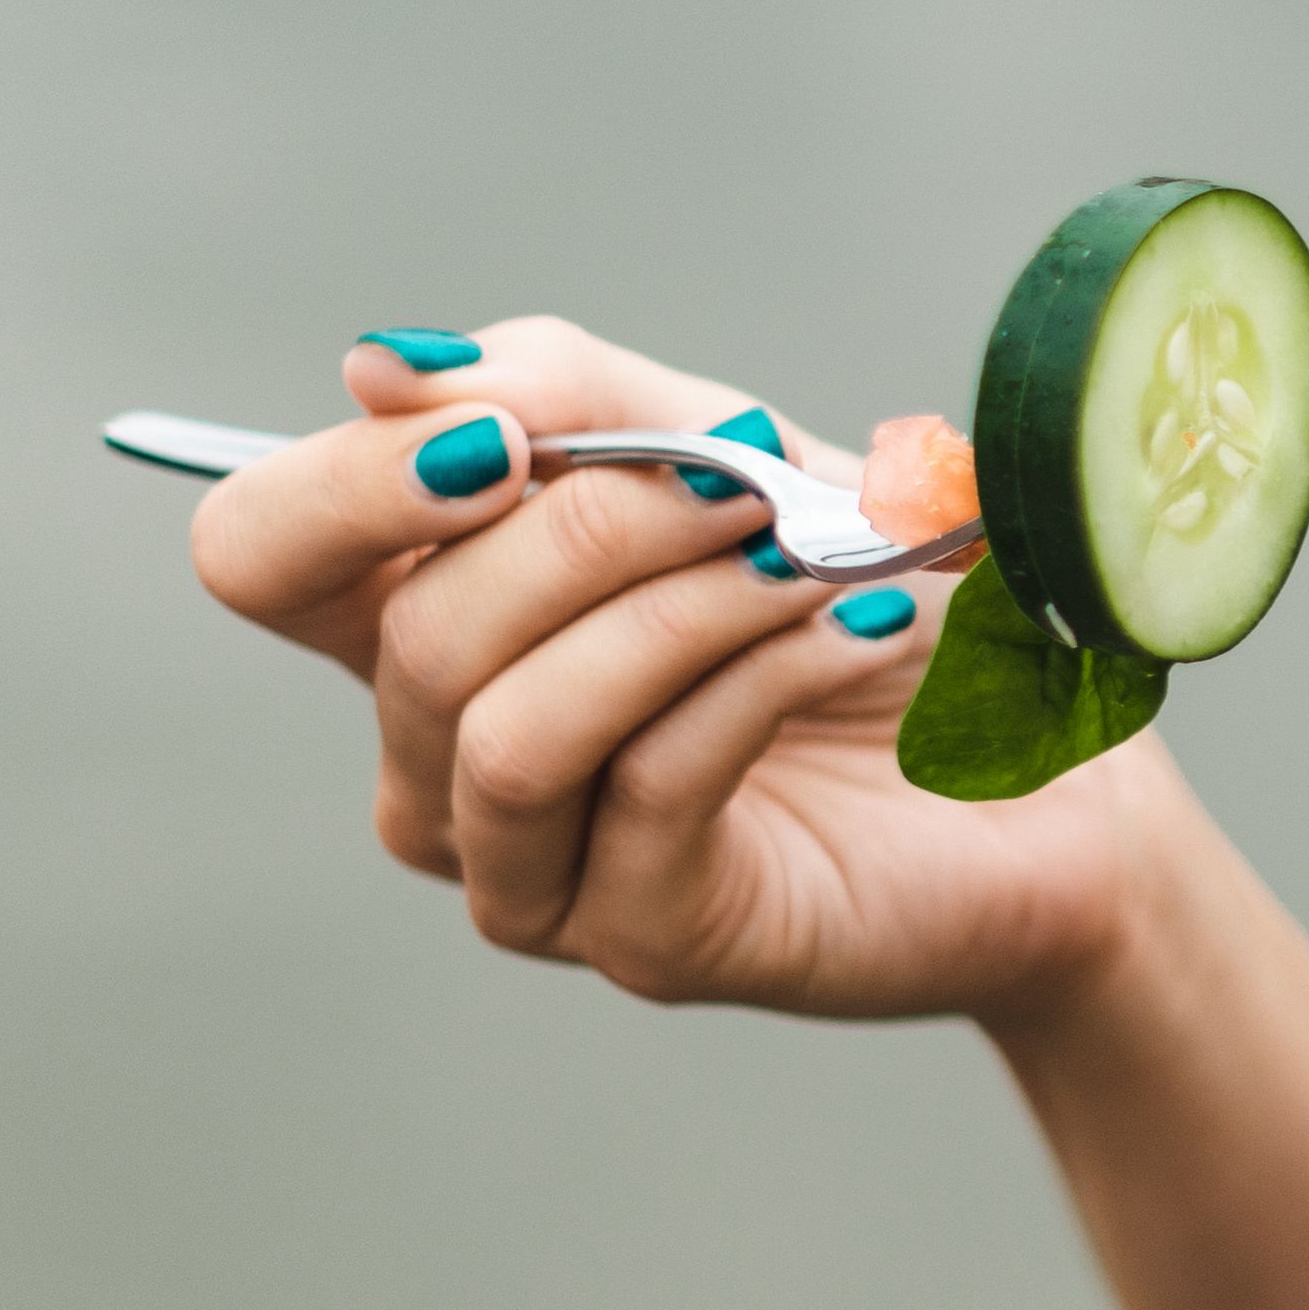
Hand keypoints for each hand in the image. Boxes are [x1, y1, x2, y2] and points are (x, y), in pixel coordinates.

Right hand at [187, 318, 1180, 1023]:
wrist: (1046, 753)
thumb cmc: (860, 584)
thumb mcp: (718, 444)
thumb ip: (560, 393)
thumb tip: (384, 370)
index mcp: (423, 618)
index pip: (262, 553)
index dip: (347, 484)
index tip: (507, 436)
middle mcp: (441, 759)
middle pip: (411, 632)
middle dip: (590, 531)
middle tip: (748, 486)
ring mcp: (532, 867)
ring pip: (509, 728)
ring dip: (676, 613)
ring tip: (811, 562)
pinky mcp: (648, 939)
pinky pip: (649, 788)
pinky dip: (762, 680)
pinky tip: (864, 627)